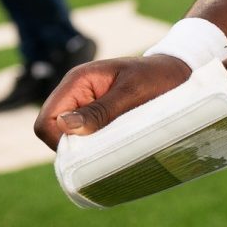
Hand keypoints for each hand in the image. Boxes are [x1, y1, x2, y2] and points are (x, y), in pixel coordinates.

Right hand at [34, 54, 191, 150]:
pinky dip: (95, 148)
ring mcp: (84, 105)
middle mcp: (76, 93)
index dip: (60, 141)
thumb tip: (65, 126)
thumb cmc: (157, 77)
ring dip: (86, 149)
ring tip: (114, 150)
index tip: (88, 153)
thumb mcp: (132, 93)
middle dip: (73, 148)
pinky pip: (84, 138)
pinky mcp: (96, 116)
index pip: (47, 120)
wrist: (179, 71)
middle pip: (53, 132)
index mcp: (78, 81)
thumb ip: (100, 110)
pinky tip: (115, 149)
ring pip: (68, 138)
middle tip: (104, 154)